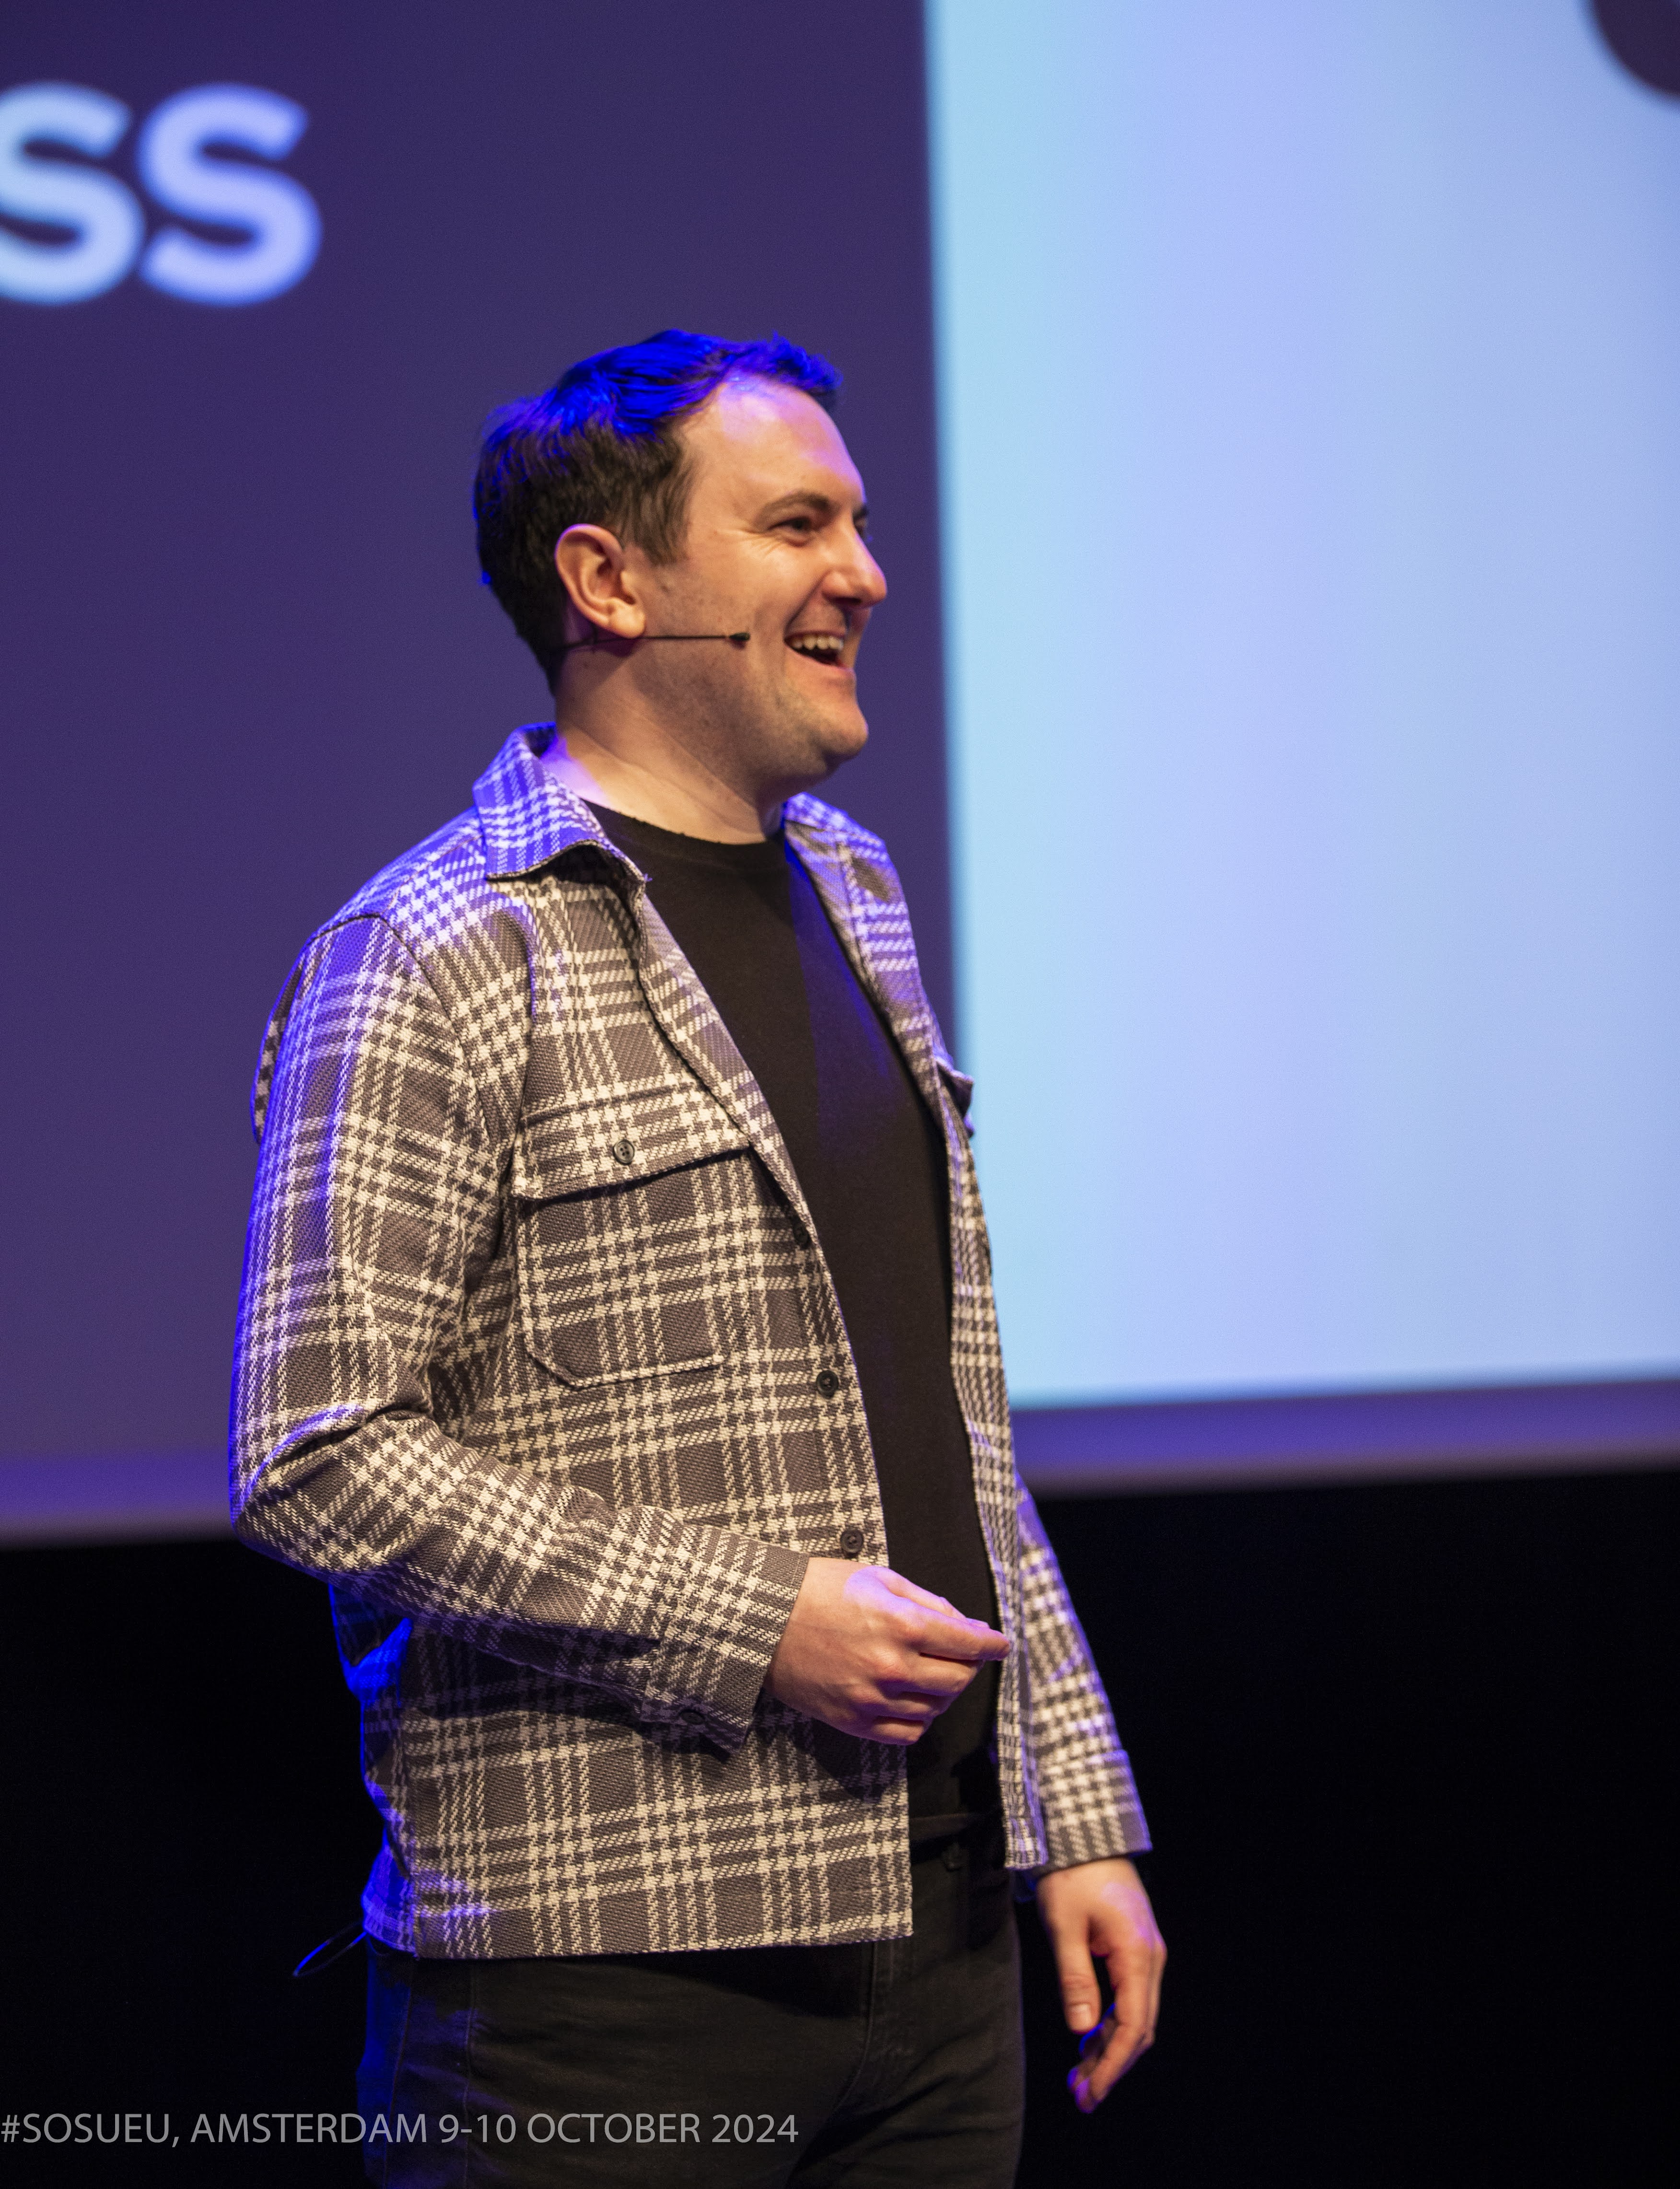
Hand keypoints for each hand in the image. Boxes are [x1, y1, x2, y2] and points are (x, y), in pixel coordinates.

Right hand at [763, 1557, 1008, 1742]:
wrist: (762, 1619)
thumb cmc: (817, 1589)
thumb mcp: (878, 1578)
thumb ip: (927, 1602)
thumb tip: (963, 1624)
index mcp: (903, 1624)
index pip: (969, 1643)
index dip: (992, 1644)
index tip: (1000, 1645)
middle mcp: (893, 1667)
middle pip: (958, 1679)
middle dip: (969, 1665)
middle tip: (963, 1652)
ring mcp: (872, 1699)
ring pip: (936, 1708)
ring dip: (945, 1690)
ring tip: (933, 1671)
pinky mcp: (853, 1721)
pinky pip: (907, 1733)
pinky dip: (920, 1719)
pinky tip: (914, 1700)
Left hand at [1035, 1858, 1165, 2111]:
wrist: (1085, 1832)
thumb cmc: (1072, 1875)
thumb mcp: (1064, 1925)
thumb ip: (1074, 1978)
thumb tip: (1081, 2030)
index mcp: (1137, 1955)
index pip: (1132, 2026)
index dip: (1113, 2065)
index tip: (1092, 2094)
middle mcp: (1150, 1958)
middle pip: (1139, 2027)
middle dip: (1111, 2065)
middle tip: (1080, 2095)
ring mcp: (1146, 1953)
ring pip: (1135, 2015)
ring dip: (1110, 2047)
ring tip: (1078, 2076)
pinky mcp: (1134, 1949)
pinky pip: (1129, 1997)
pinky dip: (1111, 2024)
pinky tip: (1088, 2038)